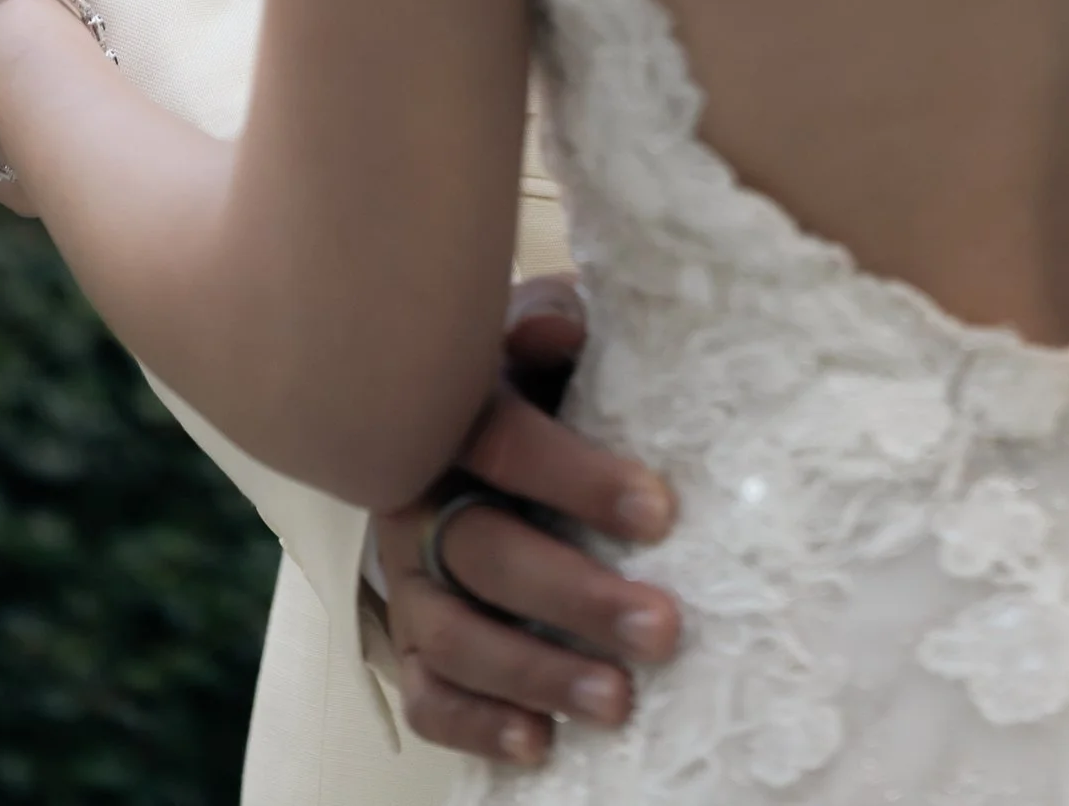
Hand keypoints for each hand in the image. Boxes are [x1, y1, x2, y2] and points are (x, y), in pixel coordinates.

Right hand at [373, 277, 681, 770]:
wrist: (455, 407)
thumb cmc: (527, 370)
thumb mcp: (540, 333)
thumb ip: (552, 325)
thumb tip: (562, 330)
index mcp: (448, 415)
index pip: (504, 446)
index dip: (579, 480)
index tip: (661, 512)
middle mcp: (415, 499)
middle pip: (484, 554)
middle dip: (576, 597)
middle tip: (663, 628)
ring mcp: (405, 575)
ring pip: (453, 636)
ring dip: (536, 673)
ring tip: (617, 702)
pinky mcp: (407, 634)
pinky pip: (425, 692)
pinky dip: (475, 725)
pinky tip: (538, 743)